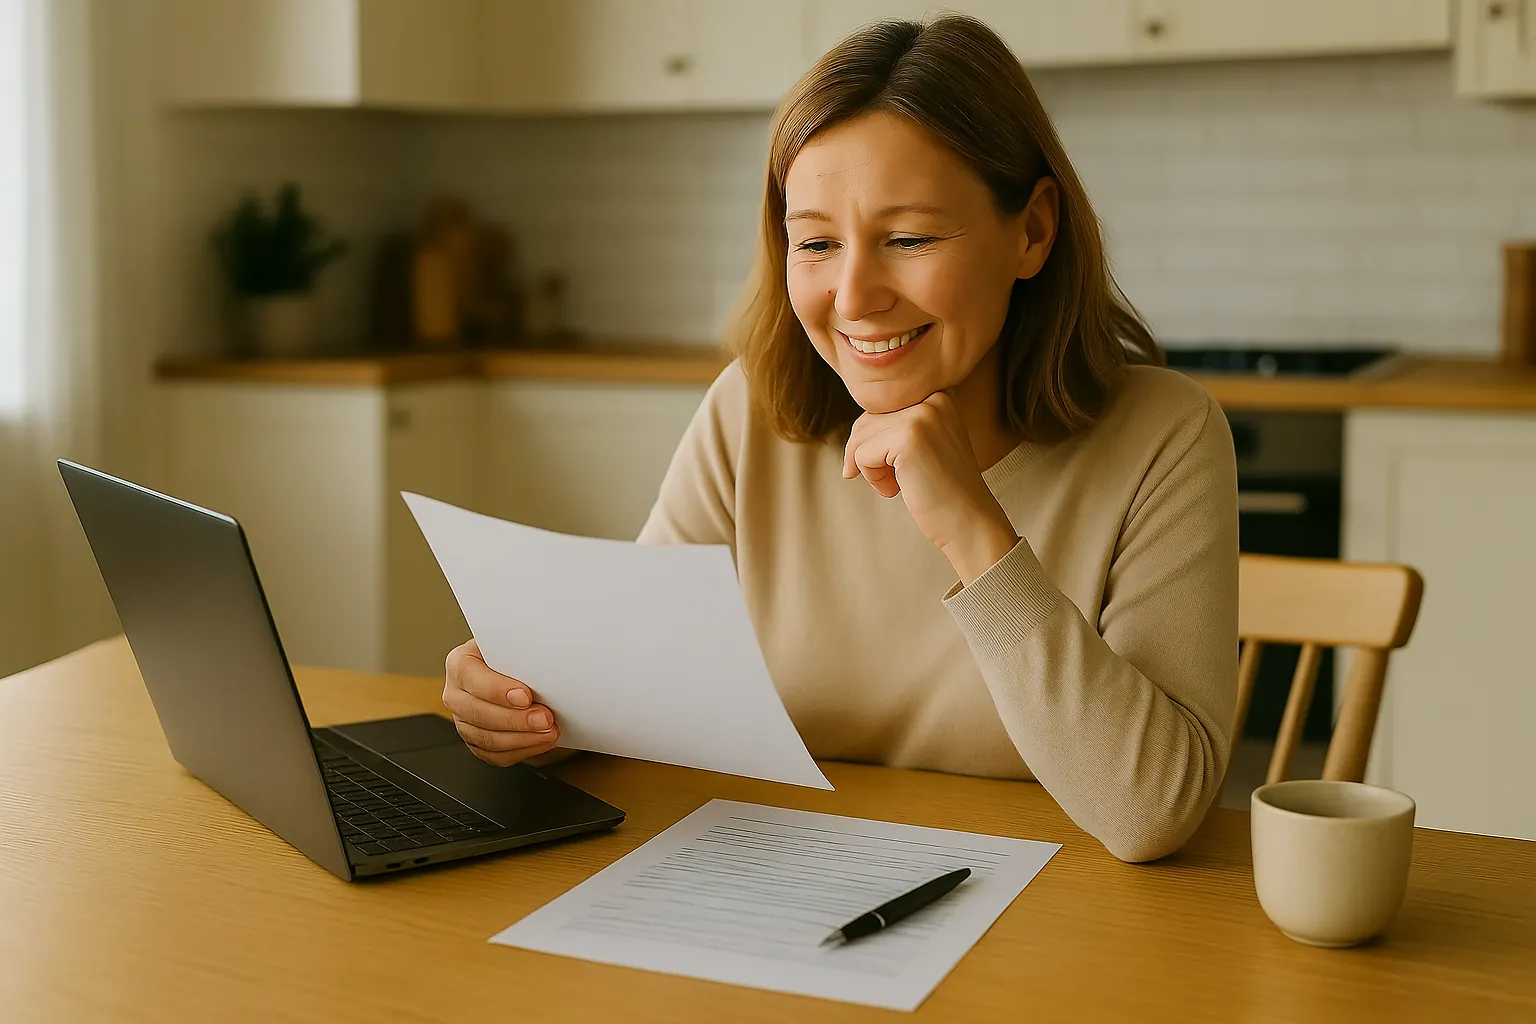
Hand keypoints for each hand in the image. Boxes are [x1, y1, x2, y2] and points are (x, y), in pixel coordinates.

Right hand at [442, 639, 560, 766]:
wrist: (513, 668)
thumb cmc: (511, 653)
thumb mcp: (512, 642)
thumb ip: (519, 650)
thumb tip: (544, 656)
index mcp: (460, 663)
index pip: (472, 677)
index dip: (498, 690)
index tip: (525, 696)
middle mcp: (456, 693)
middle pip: (478, 713)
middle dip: (515, 719)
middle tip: (544, 718)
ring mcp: (463, 720)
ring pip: (486, 738)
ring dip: (522, 738)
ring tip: (548, 731)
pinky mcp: (476, 740)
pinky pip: (494, 755)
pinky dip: (521, 750)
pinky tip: (539, 741)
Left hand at [843, 392, 1018, 583]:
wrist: (969, 521)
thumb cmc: (942, 489)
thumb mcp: (924, 445)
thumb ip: (897, 427)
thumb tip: (854, 431)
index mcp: (939, 396)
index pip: (883, 407)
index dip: (875, 440)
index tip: (888, 466)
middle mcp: (933, 399)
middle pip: (869, 419)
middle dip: (867, 454)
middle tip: (890, 481)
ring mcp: (922, 416)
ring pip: (862, 436)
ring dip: (869, 467)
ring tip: (895, 486)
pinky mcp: (908, 438)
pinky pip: (862, 453)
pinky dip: (872, 477)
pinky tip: (896, 490)